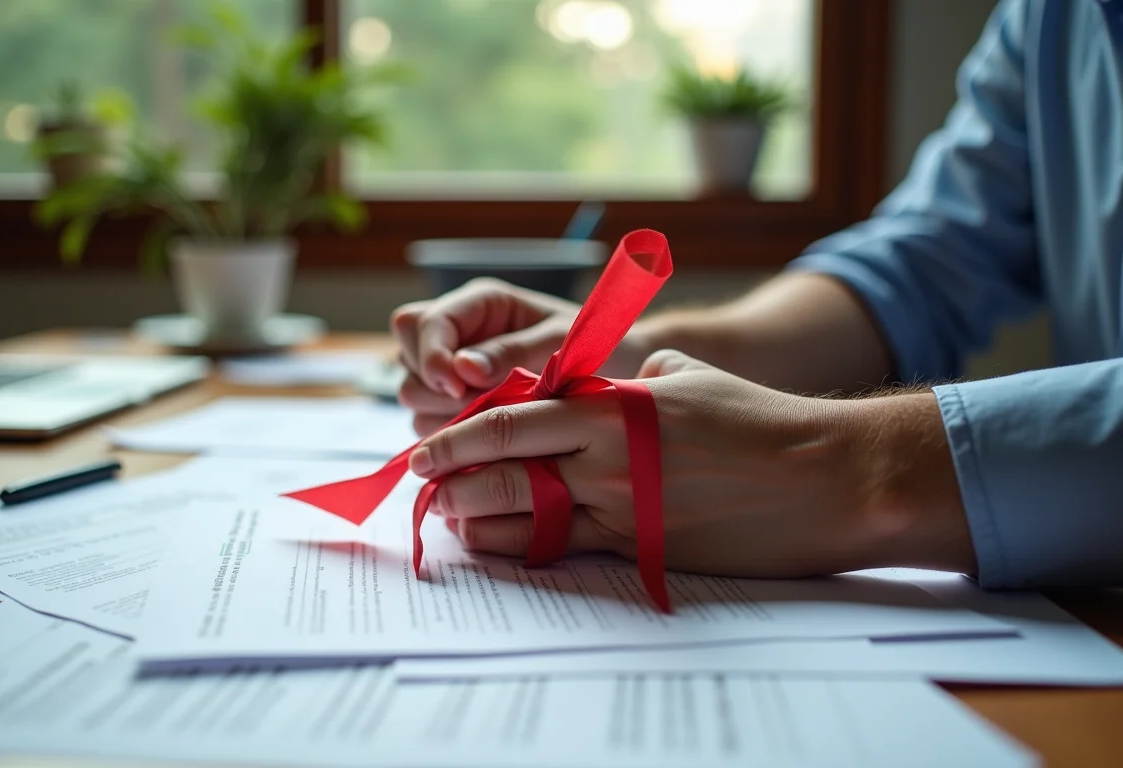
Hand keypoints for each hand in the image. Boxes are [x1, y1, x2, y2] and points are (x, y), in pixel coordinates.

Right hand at [391, 279, 579, 435]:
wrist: (618, 373)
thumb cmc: (597, 347)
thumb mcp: (561, 342)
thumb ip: (511, 352)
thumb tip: (463, 368)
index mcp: (479, 305)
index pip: (421, 323)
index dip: (431, 354)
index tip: (456, 384)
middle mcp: (458, 333)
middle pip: (404, 356)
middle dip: (435, 385)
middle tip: (479, 402)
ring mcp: (452, 370)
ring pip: (411, 393)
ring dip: (443, 412)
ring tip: (492, 418)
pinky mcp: (454, 405)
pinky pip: (427, 422)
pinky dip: (450, 433)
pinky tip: (487, 434)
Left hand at [408, 350, 976, 577]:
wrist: (821, 479)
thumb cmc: (759, 419)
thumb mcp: (686, 374)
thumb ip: (628, 377)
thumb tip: (599, 383)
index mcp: (612, 409)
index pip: (511, 421)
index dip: (457, 437)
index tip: (424, 450)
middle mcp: (606, 461)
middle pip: (502, 474)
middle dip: (452, 482)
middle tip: (425, 486)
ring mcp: (621, 511)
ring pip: (524, 520)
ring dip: (478, 521)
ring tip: (452, 518)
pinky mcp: (642, 548)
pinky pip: (567, 549)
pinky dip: (525, 547)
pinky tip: (503, 545)